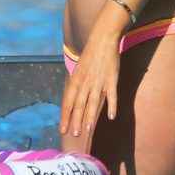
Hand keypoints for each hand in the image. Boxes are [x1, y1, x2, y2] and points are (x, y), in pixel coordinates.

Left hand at [59, 26, 120, 150]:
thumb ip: (77, 85)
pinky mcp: (111, 79)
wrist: (102, 40)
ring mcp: (98, 81)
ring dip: (90, 117)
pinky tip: (111, 117)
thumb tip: (72, 100)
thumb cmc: (90, 56)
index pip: (68, 101)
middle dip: (76, 120)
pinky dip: (112, 106)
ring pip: (93, 102)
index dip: (65, 116)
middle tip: (73, 134)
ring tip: (87, 130)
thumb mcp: (78, 70)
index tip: (62, 129)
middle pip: (79, 104)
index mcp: (75, 80)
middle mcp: (85, 82)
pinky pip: (112, 95)